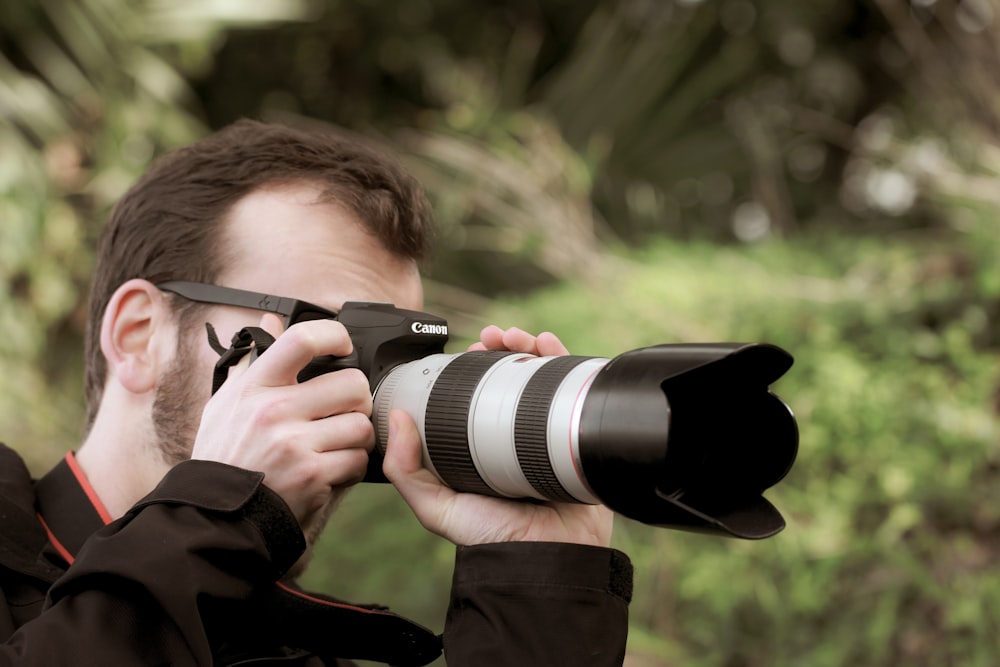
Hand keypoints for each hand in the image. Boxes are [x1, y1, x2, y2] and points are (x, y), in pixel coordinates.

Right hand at [191, 314, 373, 527]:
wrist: (216, 515)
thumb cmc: (225, 456)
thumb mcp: (227, 403)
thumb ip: (254, 360)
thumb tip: (271, 318)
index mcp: (256, 386)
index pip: (302, 339)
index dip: (335, 336)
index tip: (343, 347)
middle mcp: (274, 411)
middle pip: (353, 384)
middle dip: (357, 400)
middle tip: (343, 411)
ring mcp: (294, 444)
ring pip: (362, 425)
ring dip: (357, 437)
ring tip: (336, 445)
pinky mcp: (312, 476)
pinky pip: (358, 460)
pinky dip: (352, 467)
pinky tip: (331, 470)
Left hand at [382, 325, 613, 546]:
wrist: (549, 560)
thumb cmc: (494, 539)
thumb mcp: (437, 508)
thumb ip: (408, 471)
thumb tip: (396, 417)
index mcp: (483, 446)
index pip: (479, 394)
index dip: (474, 366)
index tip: (467, 349)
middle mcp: (516, 437)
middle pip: (512, 378)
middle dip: (502, 349)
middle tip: (492, 338)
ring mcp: (548, 434)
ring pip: (542, 378)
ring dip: (531, 348)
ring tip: (518, 337)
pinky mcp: (577, 436)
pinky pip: (574, 392)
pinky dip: (565, 362)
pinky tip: (549, 347)